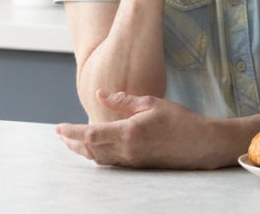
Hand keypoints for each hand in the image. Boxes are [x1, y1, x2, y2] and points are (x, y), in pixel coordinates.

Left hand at [55, 90, 219, 168]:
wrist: (200, 144)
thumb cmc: (180, 120)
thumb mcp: (152, 103)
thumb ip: (123, 100)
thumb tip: (101, 95)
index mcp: (128, 132)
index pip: (90, 134)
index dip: (71, 132)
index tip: (59, 127)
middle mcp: (126, 149)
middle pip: (89, 149)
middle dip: (71, 142)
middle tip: (60, 135)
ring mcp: (131, 160)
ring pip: (98, 158)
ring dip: (82, 150)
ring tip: (71, 142)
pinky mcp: (138, 165)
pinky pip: (110, 162)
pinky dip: (96, 155)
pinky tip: (95, 149)